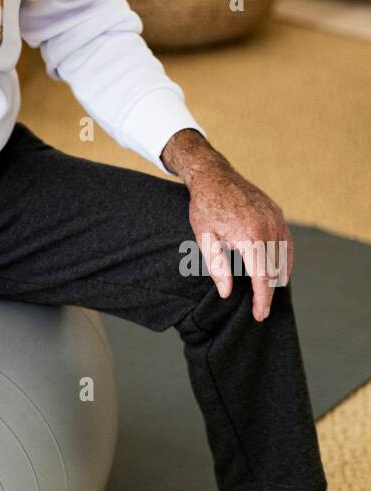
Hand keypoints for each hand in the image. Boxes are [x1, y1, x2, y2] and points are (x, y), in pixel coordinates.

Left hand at [162, 130, 291, 321]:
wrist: (214, 175)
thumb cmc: (205, 208)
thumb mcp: (204, 238)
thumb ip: (217, 267)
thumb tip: (226, 293)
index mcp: (249, 237)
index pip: (262, 278)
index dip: (262, 299)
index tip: (260, 315)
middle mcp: (267, 228)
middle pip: (274, 270)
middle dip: (268, 291)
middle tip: (260, 308)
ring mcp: (275, 219)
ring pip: (283, 256)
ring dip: (278, 276)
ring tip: (267, 292)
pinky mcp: (278, 213)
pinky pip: (286, 241)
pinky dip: (285, 258)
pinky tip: (280, 270)